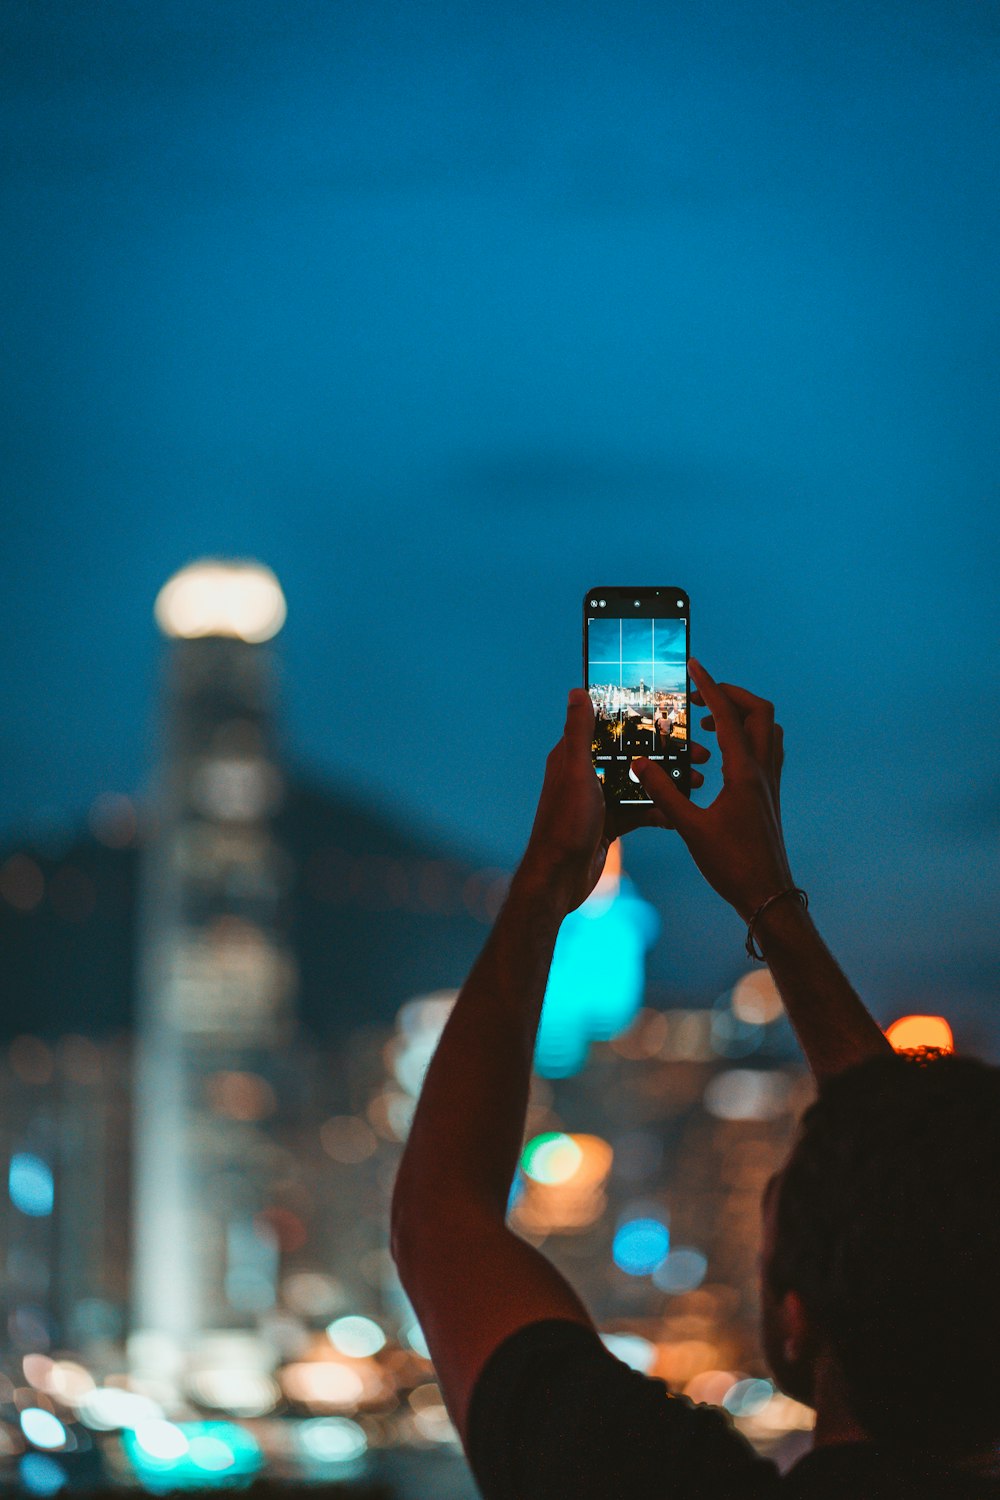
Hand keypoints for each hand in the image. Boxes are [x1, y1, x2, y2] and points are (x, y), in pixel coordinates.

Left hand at [520, 689, 708, 911]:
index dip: (640, 718)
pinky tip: (681, 813)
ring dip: (668, 781)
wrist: (559, 878)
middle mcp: (586, 774)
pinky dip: (660, 810)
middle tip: (700, 754)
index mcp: (573, 756)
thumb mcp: (575, 771)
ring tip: (700, 781)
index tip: (672, 714)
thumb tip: (576, 691)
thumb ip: (579, 732)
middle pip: (632, 755)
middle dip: (666, 753)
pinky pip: (641, 811)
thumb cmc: (565, 822)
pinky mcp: (611, 824)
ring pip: (641, 783)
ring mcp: (600, 800)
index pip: (609, 726)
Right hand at [633, 660, 792, 921]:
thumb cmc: (731, 865)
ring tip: (711, 721)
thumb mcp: (690, 828)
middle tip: (701, 696)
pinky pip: (767, 750)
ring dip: (743, 714)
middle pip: (760, 711)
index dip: (710, 687)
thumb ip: (664, 792)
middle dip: (732, 694)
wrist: (767, 896)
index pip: (730, 716)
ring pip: (768, 729)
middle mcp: (763, 771)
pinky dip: (749, 736)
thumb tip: (640, 763)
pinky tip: (724, 752)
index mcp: (744, 773)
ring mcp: (771, 783)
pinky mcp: (770, 795)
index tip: (695, 667)